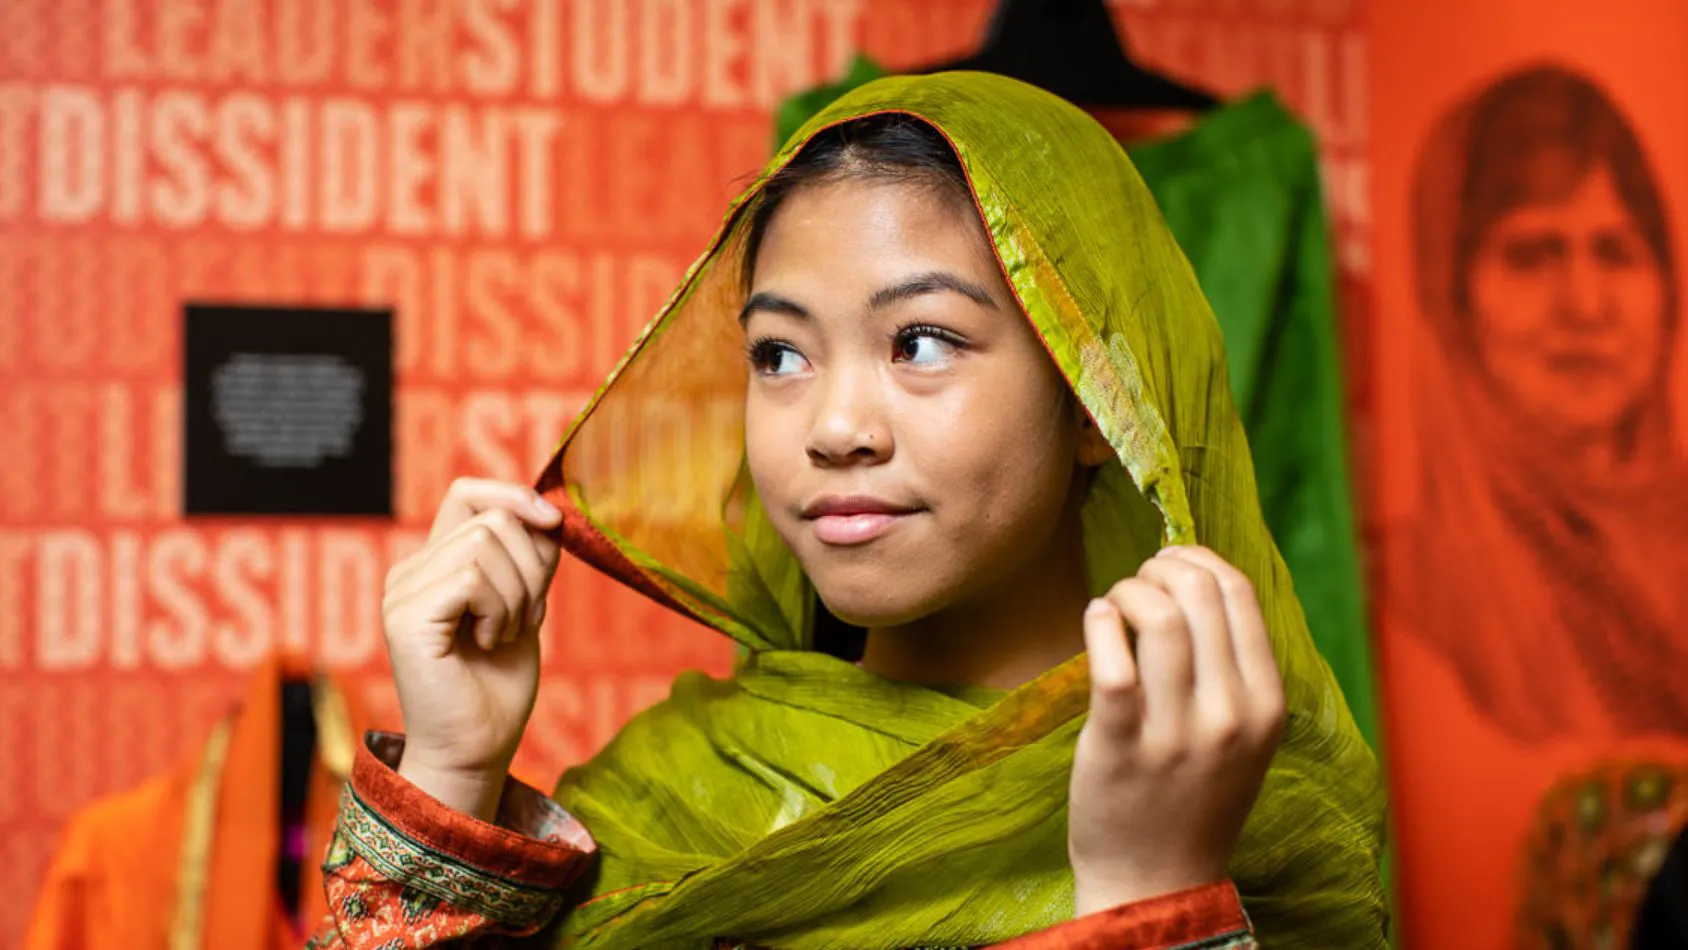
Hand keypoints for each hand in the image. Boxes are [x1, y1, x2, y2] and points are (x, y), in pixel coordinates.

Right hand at [383, 478, 563, 819]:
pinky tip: (488, 642)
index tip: (554, 522)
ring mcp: (401, 592)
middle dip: (531, 567)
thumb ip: (527, 557)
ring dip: (518, 594)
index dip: (514, 494)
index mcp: (434, 564)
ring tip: (502, 634)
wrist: (477, 749)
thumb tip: (550, 511)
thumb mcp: (525, 603)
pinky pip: (472, 576)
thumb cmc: (499, 684)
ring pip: (486, 543)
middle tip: (521, 620)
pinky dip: (499, 609)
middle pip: (492, 518)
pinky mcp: (404, 616)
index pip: (468, 493)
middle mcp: (409, 571)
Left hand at [1068, 545, 1284, 915]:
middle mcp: (1230, 714)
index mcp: (1267, 703)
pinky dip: (1100, 621)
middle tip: (1137, 583)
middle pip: (1199, 593)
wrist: (1157, 879)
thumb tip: (1201, 578)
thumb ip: (1233, 666)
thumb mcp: (1242, 733)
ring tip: (1115, 604)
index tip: (1170, 562)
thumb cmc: (1195, 795)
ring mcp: (1176, 731)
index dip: (1198, 559)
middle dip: (1159, 568)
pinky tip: (1095, 621)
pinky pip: (1112, 658)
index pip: (1240, 593)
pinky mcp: (1121, 743)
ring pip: (1158, 616)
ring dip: (1127, 589)